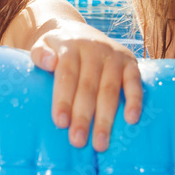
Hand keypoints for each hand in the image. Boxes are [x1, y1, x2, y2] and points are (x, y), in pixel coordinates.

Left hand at [30, 22, 142, 151]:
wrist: (76, 31)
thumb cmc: (56, 49)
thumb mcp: (41, 45)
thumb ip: (39, 54)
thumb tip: (49, 62)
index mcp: (70, 47)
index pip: (67, 74)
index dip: (64, 99)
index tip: (60, 123)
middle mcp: (94, 49)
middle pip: (88, 86)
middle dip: (83, 116)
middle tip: (78, 141)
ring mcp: (114, 56)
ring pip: (110, 89)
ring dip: (106, 118)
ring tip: (100, 143)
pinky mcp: (130, 62)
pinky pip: (134, 82)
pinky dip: (135, 100)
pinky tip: (131, 120)